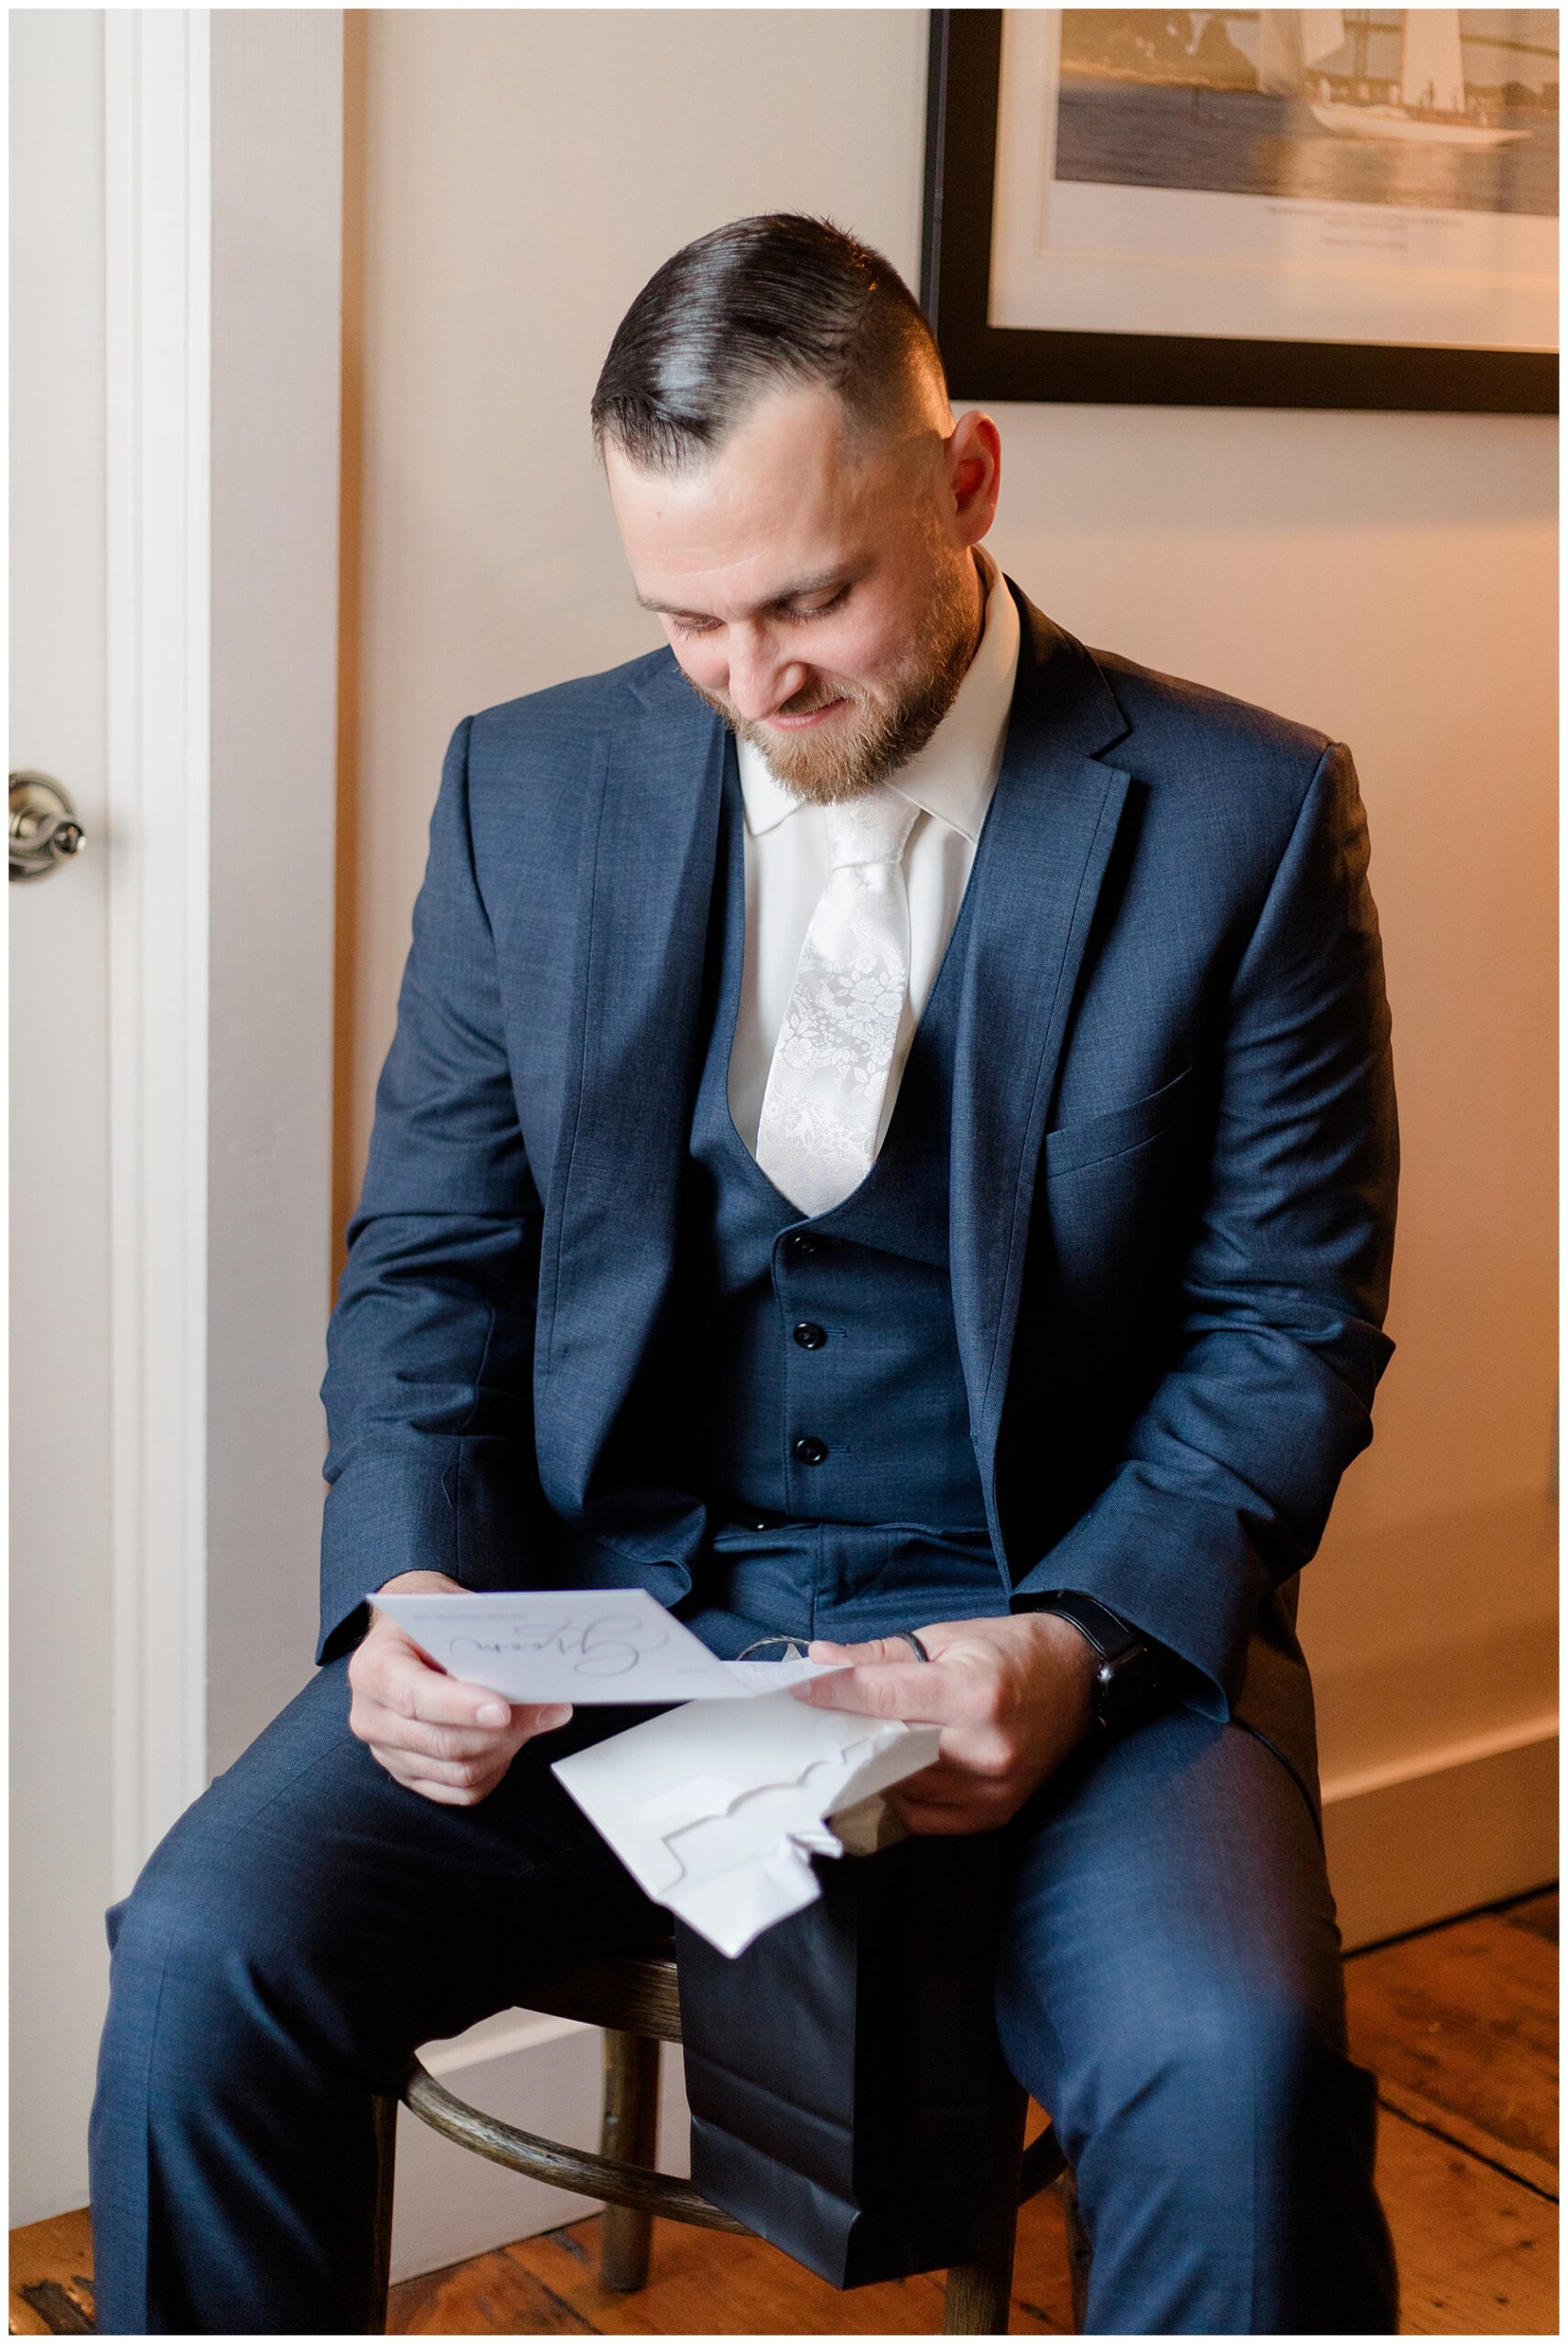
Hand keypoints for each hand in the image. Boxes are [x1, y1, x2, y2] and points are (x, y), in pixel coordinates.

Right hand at [348, 1571, 572, 1806]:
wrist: (407, 1637)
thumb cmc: (431, 1623)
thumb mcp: (449, 1617)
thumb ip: (479, 1648)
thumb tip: (530, 1681)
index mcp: (373, 1669)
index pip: (414, 1697)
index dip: (461, 1707)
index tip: (503, 1709)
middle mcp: (370, 1716)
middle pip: (442, 1742)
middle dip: (502, 1731)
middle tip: (549, 1712)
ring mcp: (386, 1751)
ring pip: (456, 1771)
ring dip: (504, 1749)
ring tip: (534, 1721)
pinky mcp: (407, 1773)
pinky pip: (458, 1790)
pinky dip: (493, 1770)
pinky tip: (509, 1743)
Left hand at [792, 1611, 1098, 1834]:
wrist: (1080, 1680)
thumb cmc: (1014, 1653)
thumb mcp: (949, 1637)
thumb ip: (881, 1657)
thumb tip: (822, 1661)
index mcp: (973, 1693)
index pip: (882, 1698)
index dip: (833, 1693)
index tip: (799, 1691)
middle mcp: (983, 1748)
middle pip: (883, 1751)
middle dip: (842, 1735)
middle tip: (812, 1723)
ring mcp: (989, 1790)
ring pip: (897, 1789)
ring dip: (863, 1768)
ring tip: (844, 1745)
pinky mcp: (991, 1815)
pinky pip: (920, 1818)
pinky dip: (893, 1796)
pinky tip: (883, 1774)